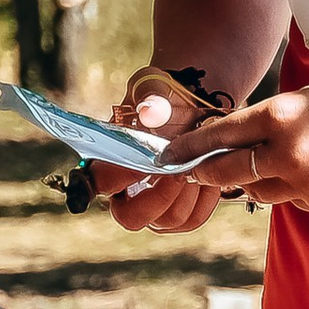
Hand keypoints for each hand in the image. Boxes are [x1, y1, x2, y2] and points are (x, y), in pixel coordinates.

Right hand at [106, 69, 226, 231]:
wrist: (194, 108)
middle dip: (159, 196)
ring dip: (188, 194)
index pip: (99, 183)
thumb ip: (151, 98)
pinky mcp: (181, 212)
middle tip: (179, 170)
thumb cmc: (166, 98)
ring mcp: (154, 206)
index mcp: (107, 162)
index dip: (115, 179)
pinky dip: (206, 198)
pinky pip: (193, 218)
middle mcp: (126, 192)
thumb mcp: (155, 88)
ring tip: (198, 165)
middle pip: (131, 217)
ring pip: (169, 220)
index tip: (144, 163)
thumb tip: (150, 111)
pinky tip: (210, 173)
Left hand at [182, 79, 308, 216]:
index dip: (191, 146)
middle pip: (227, 172)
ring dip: (253, 180)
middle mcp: (288, 154)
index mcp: (282, 117)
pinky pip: (291, 200)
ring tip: (269, 164)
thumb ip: (274, 119)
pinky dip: (291, 189)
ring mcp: (306, 185)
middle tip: (189, 171)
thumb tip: (239, 138)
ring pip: (257, 191)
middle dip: (205, 172)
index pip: (220, 135)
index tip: (171, 153)